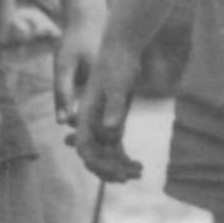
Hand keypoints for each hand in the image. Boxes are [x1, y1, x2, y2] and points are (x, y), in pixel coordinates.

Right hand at [70, 27, 143, 182]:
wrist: (122, 44)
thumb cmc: (118, 62)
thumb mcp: (118, 84)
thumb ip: (114, 108)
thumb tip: (110, 132)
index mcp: (85, 114)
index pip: (85, 148)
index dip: (98, 165)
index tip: (117, 175)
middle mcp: (90, 120)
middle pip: (94, 154)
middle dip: (109, 169)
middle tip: (130, 178)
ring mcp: (101, 119)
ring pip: (105, 152)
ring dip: (118, 166)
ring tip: (139, 173)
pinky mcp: (112, 116)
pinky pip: (114, 144)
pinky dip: (123, 156)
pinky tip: (138, 164)